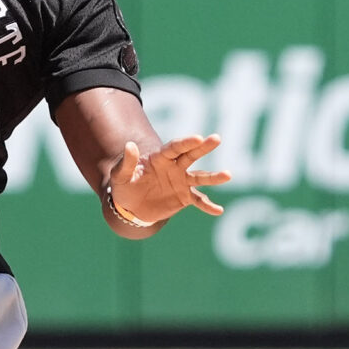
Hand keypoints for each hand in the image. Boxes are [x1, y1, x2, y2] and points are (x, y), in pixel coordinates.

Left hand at [112, 135, 230, 224]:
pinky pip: (198, 200)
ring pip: (200, 176)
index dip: (185, 143)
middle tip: (216, 138)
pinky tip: (218, 210)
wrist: (130, 207)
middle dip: (204, 147)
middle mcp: (174, 167)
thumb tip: (129, 145)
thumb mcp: (120, 176)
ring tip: (228, 175)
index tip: (197, 138)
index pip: (174, 148)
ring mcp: (181, 181)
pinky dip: (208, 206)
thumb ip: (126, 162)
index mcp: (160, 158)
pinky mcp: (184, 197)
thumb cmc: (124, 187)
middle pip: (191, 155)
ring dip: (213, 177)